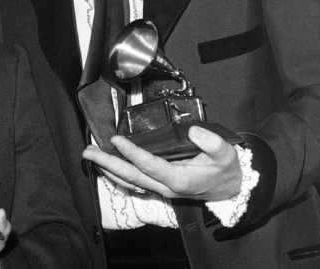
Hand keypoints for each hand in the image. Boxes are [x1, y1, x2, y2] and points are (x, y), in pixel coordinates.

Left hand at [82, 125, 241, 200]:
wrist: (231, 188)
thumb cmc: (226, 169)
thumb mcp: (226, 154)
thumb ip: (212, 143)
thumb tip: (194, 132)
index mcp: (179, 179)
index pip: (149, 165)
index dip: (132, 153)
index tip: (116, 140)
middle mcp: (166, 187)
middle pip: (131, 176)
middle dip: (108, 164)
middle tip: (88, 152)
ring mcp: (161, 189)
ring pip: (129, 181)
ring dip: (108, 169)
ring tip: (91, 156)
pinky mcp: (159, 186)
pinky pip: (134, 181)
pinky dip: (118, 173)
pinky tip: (107, 165)